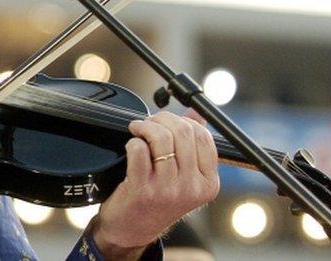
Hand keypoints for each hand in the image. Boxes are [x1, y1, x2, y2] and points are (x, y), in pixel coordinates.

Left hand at [91, 110, 219, 258]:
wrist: (134, 228)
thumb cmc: (159, 197)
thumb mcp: (184, 176)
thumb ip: (192, 145)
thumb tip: (197, 113)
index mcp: (208, 183)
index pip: (203, 136)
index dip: (183, 121)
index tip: (168, 122)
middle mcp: (192, 188)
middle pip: (183, 132)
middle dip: (162, 119)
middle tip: (149, 123)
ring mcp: (168, 190)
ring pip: (161, 138)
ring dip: (145, 127)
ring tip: (137, 129)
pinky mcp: (143, 190)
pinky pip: (139, 150)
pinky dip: (133, 142)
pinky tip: (131, 146)